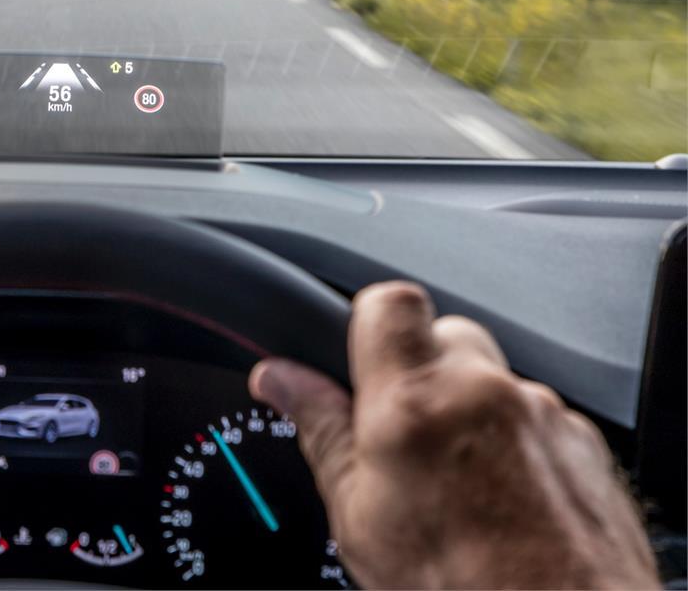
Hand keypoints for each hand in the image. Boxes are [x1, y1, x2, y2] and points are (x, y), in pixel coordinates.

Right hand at [251, 281, 657, 589]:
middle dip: (420, 375)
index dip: (368, 321)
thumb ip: (320, 430)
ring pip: (490, 381)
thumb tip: (279, 380)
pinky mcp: (583, 442)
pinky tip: (500, 498)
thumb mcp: (359, 516)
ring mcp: (542, 414)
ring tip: (457, 483)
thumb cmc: (463, 586)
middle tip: (405, 435)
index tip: (356, 357)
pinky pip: (534, 418)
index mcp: (413, 403)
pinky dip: (513, 445)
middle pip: (444, 338)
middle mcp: (485, 393)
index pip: (387, 301)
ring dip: (468, 413)